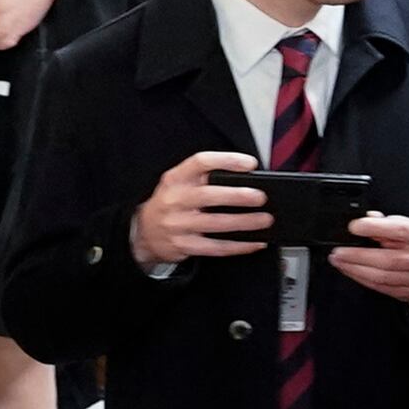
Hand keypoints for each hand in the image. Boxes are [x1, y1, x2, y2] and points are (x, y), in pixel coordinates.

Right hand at [133, 150, 268, 269]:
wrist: (143, 233)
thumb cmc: (170, 204)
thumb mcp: (178, 184)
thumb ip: (203, 178)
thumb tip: (246, 179)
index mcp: (175, 179)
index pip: (200, 162)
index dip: (226, 161)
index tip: (250, 164)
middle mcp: (175, 200)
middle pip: (209, 196)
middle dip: (238, 196)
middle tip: (261, 196)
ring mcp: (178, 225)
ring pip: (216, 224)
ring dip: (244, 223)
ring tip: (265, 219)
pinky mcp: (185, 246)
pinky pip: (216, 247)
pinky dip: (239, 246)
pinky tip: (255, 242)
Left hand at [325, 213, 408, 313]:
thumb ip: (393, 223)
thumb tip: (368, 219)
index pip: (401, 231)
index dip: (375, 228)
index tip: (354, 226)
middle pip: (387, 259)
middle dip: (357, 256)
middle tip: (337, 251)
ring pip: (382, 277)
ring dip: (355, 269)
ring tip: (339, 261)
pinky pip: (381, 288)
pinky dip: (362, 279)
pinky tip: (351, 271)